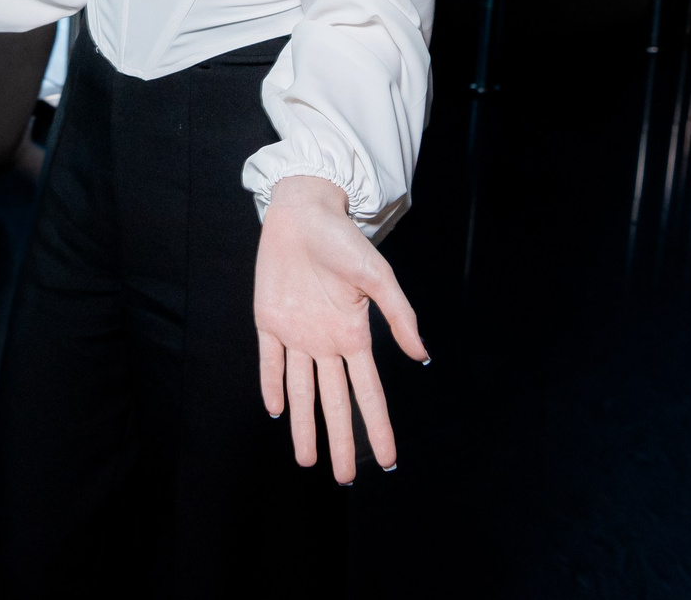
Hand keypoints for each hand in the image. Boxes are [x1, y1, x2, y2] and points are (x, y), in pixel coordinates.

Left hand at [253, 176, 427, 479]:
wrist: (303, 213)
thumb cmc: (345, 241)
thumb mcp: (378, 278)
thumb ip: (399, 316)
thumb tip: (421, 355)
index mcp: (354, 336)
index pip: (368, 393)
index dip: (376, 427)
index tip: (387, 461)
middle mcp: (326, 342)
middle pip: (334, 402)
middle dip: (339, 441)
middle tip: (343, 478)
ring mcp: (297, 333)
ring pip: (302, 390)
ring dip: (303, 425)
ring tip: (306, 460)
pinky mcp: (269, 320)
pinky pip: (270, 361)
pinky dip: (272, 385)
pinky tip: (277, 411)